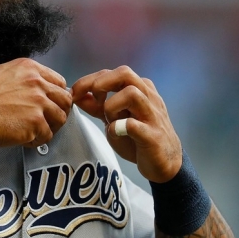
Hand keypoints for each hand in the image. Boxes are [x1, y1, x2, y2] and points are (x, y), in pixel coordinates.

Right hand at [0, 58, 71, 147]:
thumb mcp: (2, 74)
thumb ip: (23, 79)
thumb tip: (35, 89)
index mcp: (29, 69)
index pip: (59, 82)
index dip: (56, 96)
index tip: (52, 103)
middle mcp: (37, 83)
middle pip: (64, 99)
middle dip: (59, 111)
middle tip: (50, 120)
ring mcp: (38, 102)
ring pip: (60, 117)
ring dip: (50, 126)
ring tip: (37, 131)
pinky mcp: (36, 122)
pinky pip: (47, 135)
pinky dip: (38, 140)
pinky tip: (26, 139)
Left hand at [70, 65, 181, 182]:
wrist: (164, 164)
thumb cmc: (137, 138)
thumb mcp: (114, 119)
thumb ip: (97, 106)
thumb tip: (77, 95)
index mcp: (138, 89)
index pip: (111, 73)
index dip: (88, 81)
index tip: (74, 93)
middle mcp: (148, 97)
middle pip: (125, 73)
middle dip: (101, 83)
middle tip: (92, 100)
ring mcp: (152, 115)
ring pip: (132, 93)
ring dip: (112, 105)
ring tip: (108, 120)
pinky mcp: (153, 136)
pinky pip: (135, 125)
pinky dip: (121, 126)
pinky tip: (116, 131)